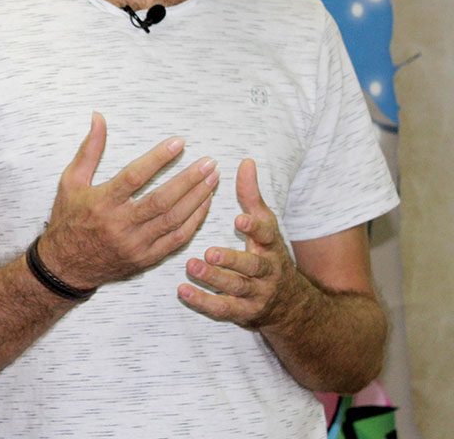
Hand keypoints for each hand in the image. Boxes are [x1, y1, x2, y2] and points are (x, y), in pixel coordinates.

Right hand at [37, 112, 218, 290]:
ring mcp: (135, 244)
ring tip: (212, 178)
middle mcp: (119, 225)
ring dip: (197, 198)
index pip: (134, 177)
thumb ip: (89, 149)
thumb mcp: (71, 181)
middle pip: (162, 200)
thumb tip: (98, 117)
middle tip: (209, 162)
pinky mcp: (145, 259)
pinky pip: (176, 240)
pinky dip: (194, 221)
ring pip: (173, 220)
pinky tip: (204, 204)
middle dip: (189, 179)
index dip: (158, 158)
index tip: (179, 142)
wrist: (66, 265)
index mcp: (101, 202)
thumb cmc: (69, 218)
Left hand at [178, 159, 306, 327]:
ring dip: (214, 279)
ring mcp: (257, 293)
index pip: (267, 234)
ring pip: (236, 287)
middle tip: (209, 252)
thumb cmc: (268, 254)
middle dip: (231, 259)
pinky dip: (203, 301)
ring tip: (191, 266)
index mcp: (271, 246)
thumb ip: (252, 196)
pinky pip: (223, 309)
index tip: (239, 219)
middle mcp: (267, 270)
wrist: (289, 304)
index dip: (254, 227)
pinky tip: (183, 291)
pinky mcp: (244, 312)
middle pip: (252, 265)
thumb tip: (246, 161)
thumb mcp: (265, 226)